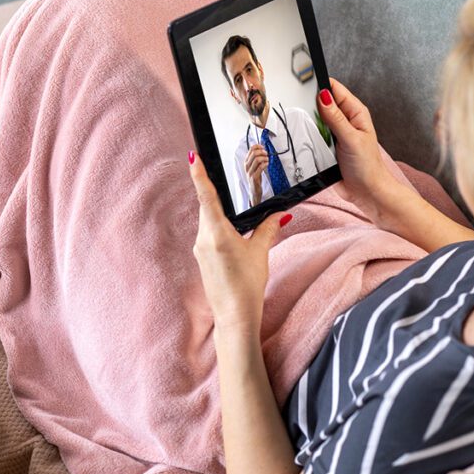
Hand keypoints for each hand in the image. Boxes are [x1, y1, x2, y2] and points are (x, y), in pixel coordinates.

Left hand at [188, 150, 289, 336]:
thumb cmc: (246, 286)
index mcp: (217, 233)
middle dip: (215, 193)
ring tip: (236, 210)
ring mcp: (200, 248)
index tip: (193, 157)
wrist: (234, 316)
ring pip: (208, 220)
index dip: (199, 174)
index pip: (206, 197)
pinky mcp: (202, 257)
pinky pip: (209, 232)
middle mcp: (203, 238)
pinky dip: (219, 226)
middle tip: (221, 176)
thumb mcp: (260, 252)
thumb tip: (281, 213)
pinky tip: (233, 232)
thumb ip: (269, 228)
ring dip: (219, 212)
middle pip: (207, 206)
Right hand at [244, 143, 268, 205]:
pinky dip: (265, 164)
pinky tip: (267, 164)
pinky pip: (260, 167)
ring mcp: (250, 171)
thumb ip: (256, 158)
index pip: (251, 149)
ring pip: (257, 160)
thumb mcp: (254, 167)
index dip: (258, 147)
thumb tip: (262, 148)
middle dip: (262, 152)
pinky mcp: (254, 177)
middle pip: (254, 153)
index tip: (263, 148)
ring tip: (267, 160)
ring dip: (265, 158)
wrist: (254, 189)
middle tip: (266, 154)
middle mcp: (247, 166)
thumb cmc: (255, 177)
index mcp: (246, 162)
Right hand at [316, 78, 415, 227]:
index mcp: (355, 112)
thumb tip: (323, 96)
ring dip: (309, 123)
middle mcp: (345, 121)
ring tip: (304, 127)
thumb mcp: (351, 138)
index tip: (305, 83)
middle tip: (301, 108)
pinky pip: (313, 137)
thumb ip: (335, 118)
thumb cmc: (367, 167)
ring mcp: (335, 134)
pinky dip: (308, 137)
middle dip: (311, 105)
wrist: (366, 192)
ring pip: (315, 121)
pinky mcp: (327, 147)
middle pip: (322, 103)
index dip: (321, 84)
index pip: (335, 89)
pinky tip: (305, 140)